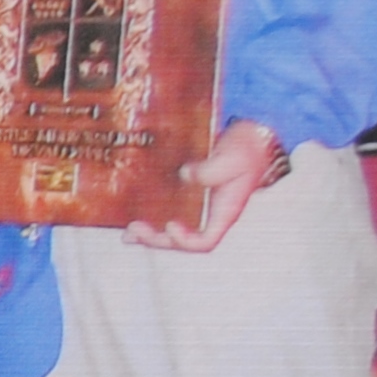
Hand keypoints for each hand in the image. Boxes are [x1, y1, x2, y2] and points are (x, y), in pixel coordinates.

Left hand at [128, 119, 279, 252]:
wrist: (249, 135)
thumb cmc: (249, 149)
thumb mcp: (234, 158)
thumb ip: (211, 170)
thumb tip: (185, 174)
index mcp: (224, 212)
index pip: (206, 241)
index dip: (186, 240)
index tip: (170, 226)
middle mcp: (209, 213)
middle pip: (182, 240)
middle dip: (157, 240)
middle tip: (135, 230)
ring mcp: (197, 204)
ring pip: (171, 229)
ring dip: (148, 234)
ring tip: (128, 233)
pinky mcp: (186, 191)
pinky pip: (166, 209)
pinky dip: (148, 213)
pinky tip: (131, 212)